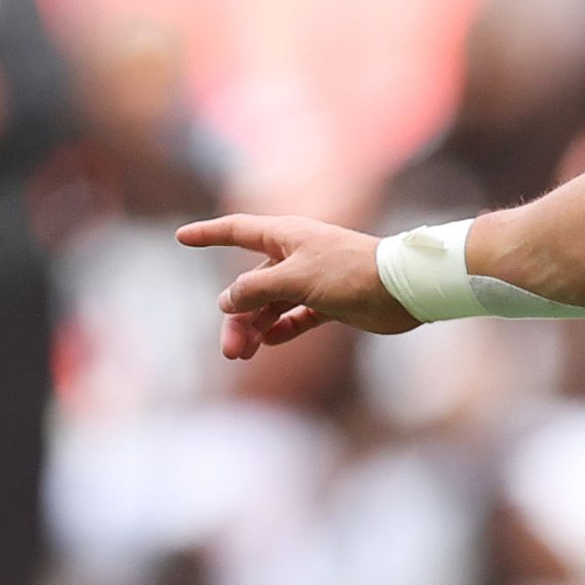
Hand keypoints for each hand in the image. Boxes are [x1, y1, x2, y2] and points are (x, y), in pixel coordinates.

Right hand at [176, 214, 414, 357]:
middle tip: (230, 350)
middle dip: (237, 315)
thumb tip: (227, 300)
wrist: (403, 289)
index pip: (237, 230)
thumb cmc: (349, 273)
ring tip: (243, 354)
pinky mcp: (331, 302)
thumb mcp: (294, 279)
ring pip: (273, 303)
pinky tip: (269, 343)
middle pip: (252, 282)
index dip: (209, 234)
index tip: (181, 238)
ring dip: (256, 327)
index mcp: (285, 235)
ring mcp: (314, 279)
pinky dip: (283, 328)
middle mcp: (296, 254)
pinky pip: (297, 315)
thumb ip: (256, 288)